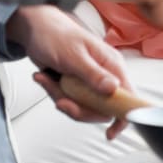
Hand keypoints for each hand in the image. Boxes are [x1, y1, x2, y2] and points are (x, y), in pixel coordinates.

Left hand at [5, 5, 131, 137]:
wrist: (35, 29)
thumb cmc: (56, 36)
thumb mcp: (74, 56)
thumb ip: (94, 75)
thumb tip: (115, 89)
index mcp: (111, 64)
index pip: (127, 95)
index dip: (123, 116)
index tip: (111, 133)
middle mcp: (104, 74)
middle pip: (101, 109)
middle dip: (78, 108)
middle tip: (61, 101)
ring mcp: (90, 80)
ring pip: (82, 106)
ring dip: (61, 97)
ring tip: (47, 79)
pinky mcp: (76, 84)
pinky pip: (70, 101)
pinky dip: (54, 93)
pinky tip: (44, 77)